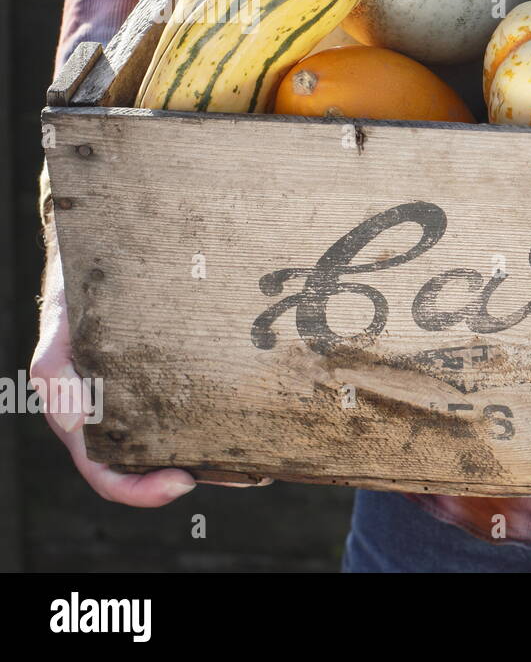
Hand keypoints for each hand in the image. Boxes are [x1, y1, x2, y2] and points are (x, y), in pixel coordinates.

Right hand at [32, 246, 268, 504]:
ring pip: (184, 441)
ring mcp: (150, 397)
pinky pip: (201, 405)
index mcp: (86, 417)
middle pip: (155, 466)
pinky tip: (261, 420)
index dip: (140, 489)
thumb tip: (74, 422)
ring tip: (264, 461)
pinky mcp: (176, 375)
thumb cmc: (76, 290)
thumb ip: (55, 371)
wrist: (107, 251)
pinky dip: (227, 420)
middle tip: (244, 476)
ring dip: (222, 457)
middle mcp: (120, 415)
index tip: (183, 483)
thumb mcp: (61, 325)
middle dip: (198, 476)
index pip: (107, 471)